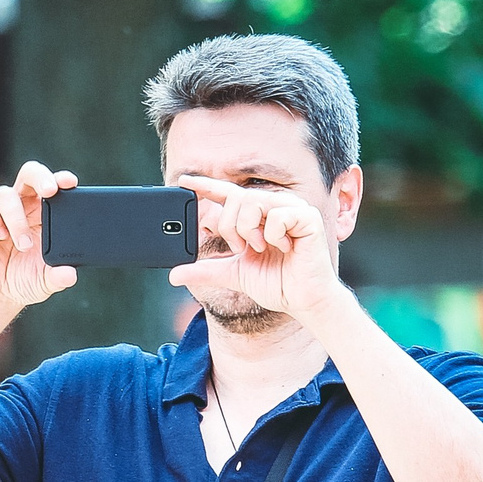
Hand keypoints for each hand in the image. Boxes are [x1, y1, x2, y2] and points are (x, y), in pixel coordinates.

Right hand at [0, 161, 78, 308]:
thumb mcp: (45, 281)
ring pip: (6, 194)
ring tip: (23, 245)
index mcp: (43, 213)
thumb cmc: (22, 280)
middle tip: (49, 191)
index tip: (70, 183)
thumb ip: (58, 276)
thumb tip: (70, 274)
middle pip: (29, 174)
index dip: (60, 179)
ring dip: (16, 219)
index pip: (52, 186)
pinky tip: (0, 235)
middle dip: (40, 177)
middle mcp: (20, 205)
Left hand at [168, 175, 348, 324]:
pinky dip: (274, 235)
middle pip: (237, 199)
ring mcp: (292, 209)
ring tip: (263, 247)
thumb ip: (205, 270)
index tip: (183, 181)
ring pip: (254, 201)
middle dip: (232, 227)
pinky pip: (278, 215)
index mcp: (257, 216)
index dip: (205, 185)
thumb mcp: (233, 274)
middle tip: (243, 248)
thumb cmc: (276, 283)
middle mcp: (274, 206)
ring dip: (250, 230)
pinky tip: (285, 247)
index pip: (228, 194)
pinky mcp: (308, 217)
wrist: (301, 300)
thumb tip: (174, 275)